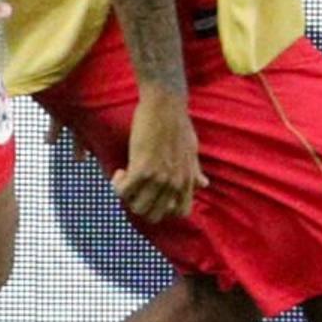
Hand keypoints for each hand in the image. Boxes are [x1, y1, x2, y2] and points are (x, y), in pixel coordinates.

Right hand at [115, 86, 204, 226]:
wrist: (166, 106)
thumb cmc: (178, 125)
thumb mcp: (192, 151)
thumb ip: (195, 171)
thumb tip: (205, 185)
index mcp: (189, 180)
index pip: (180, 213)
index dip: (163, 208)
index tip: (153, 193)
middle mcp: (176, 183)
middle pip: (153, 215)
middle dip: (140, 204)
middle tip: (135, 186)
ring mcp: (160, 178)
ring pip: (136, 207)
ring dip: (127, 195)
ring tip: (127, 177)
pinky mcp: (142, 169)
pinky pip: (123, 192)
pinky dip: (117, 185)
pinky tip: (121, 171)